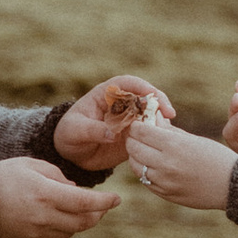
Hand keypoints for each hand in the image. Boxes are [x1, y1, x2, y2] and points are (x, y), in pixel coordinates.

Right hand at [0, 157, 124, 237]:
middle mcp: (45, 217)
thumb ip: (57, 175)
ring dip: (82, 222)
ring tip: (85, 210)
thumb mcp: (30, 164)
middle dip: (98, 214)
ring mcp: (37, 232)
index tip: (117, 199)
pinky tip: (63, 218)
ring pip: (71, 231)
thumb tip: (75, 189)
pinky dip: (65, 228)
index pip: (86, 202)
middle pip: (83, 222)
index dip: (105, 202)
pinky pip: (55, 236)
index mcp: (46, 194)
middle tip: (104, 206)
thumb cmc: (1, 177)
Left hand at [53, 75, 172, 172]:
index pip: (127, 83)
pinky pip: (149, 133)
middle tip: (169, 114)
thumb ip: (92, 130)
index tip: (151, 94)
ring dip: (161, 120)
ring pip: (150, 115)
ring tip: (167, 131)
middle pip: (145, 96)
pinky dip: (158, 135)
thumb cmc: (69, 135)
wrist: (71, 154)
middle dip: (159, 102)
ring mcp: (129, 120)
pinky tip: (163, 142)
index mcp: (106, 94)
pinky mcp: (134, 136)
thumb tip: (111, 134)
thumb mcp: (75, 131)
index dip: (141, 86)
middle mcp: (121, 104)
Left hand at [125, 118, 236, 212]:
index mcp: (174, 145)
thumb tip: (154, 117)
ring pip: (135, 166)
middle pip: (133, 148)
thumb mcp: (194, 139)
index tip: (139, 125)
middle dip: (133, 140)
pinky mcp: (165, 194)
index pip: (140, 131)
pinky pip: (145, 181)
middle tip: (138, 137)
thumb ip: (170, 130)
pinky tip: (154, 167)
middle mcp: (166, 164)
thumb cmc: (216, 157)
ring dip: (136, 157)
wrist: (232, 186)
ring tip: (145, 152)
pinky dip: (145, 172)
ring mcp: (164, 182)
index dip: (137, 126)